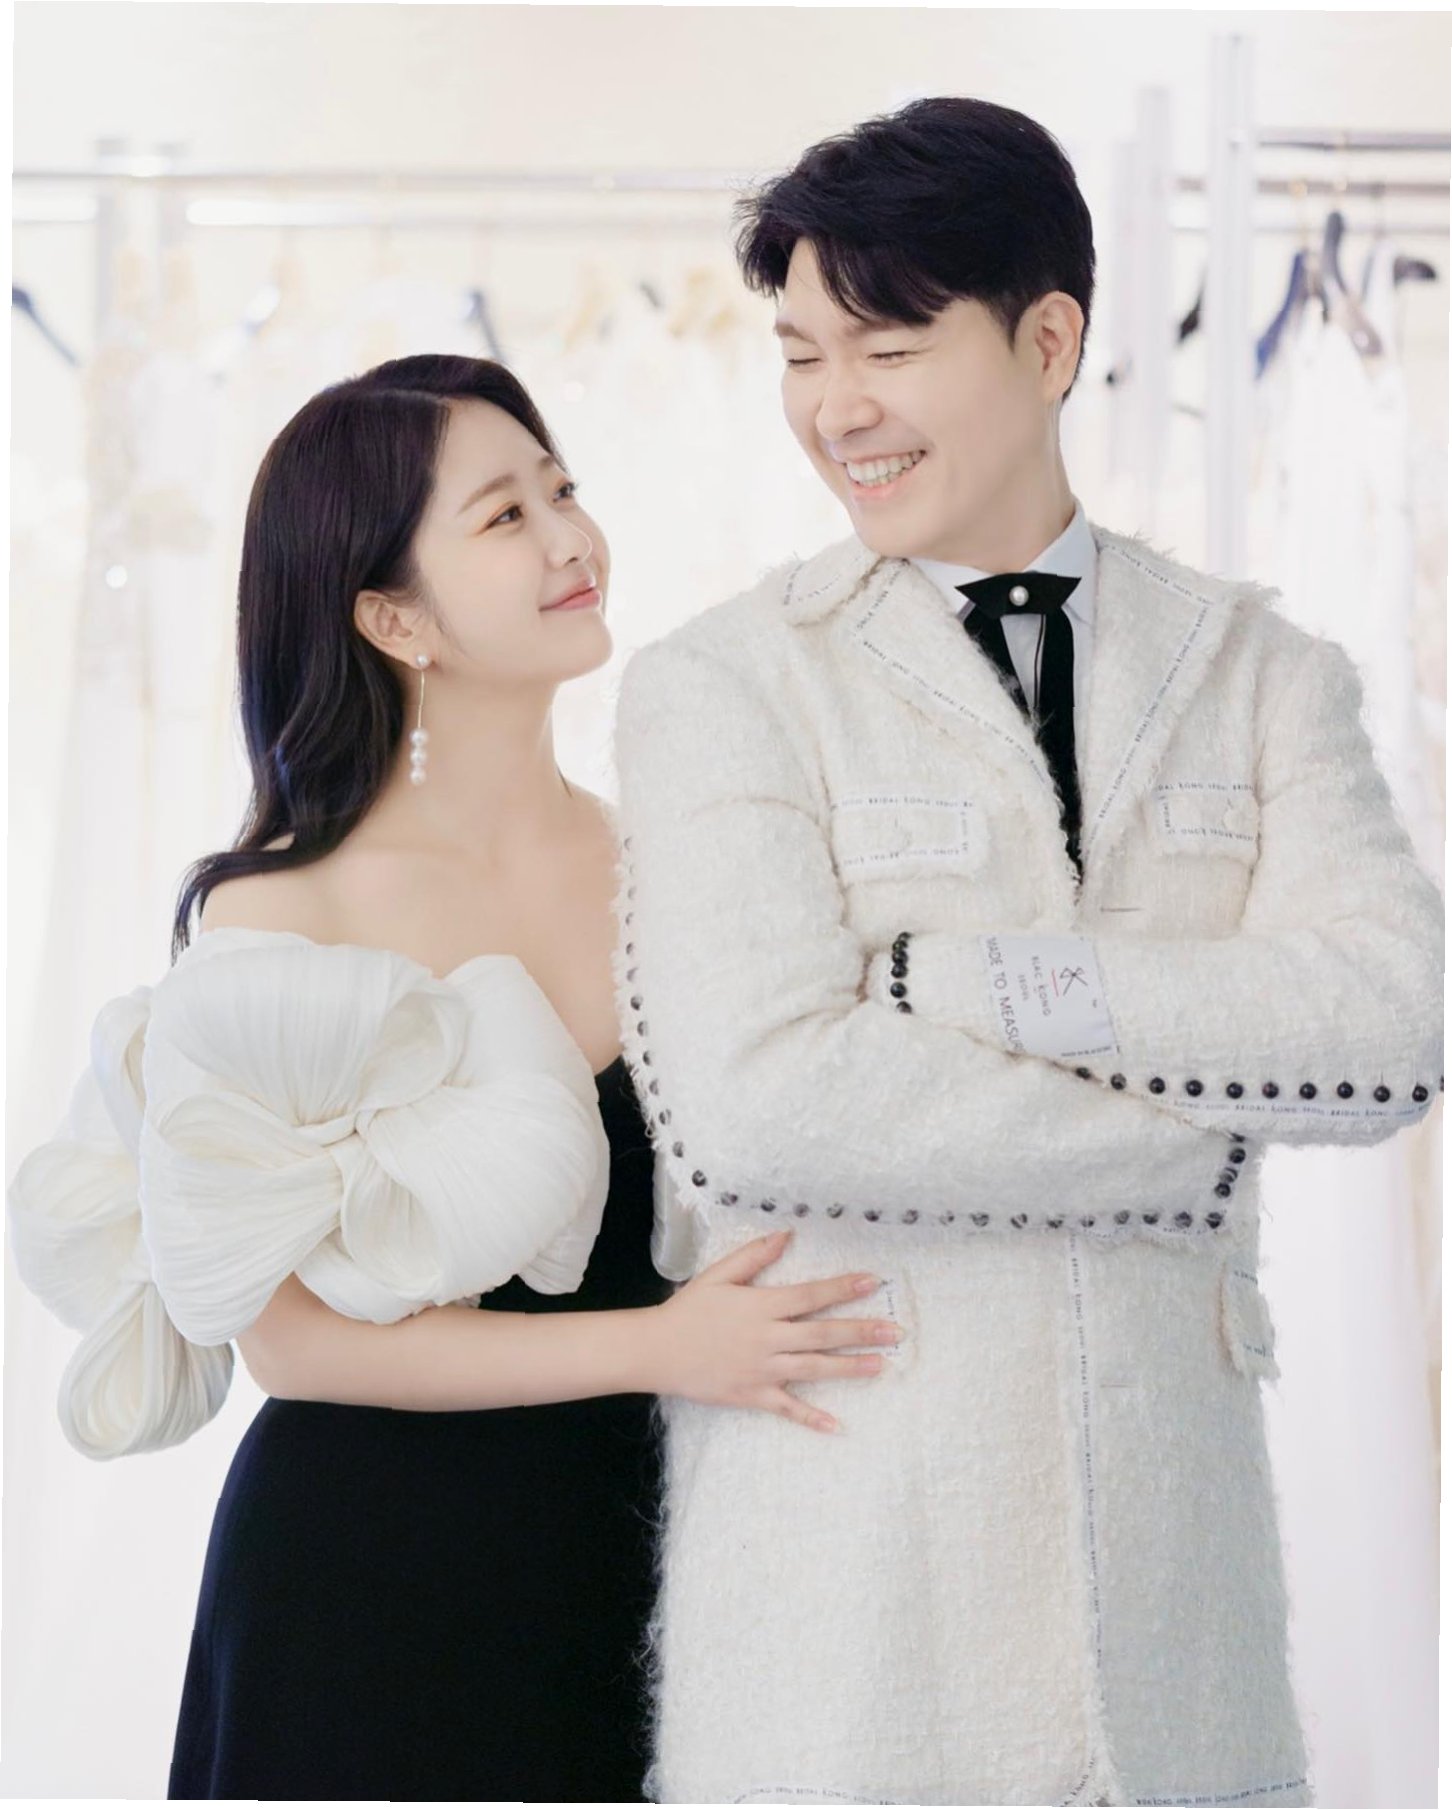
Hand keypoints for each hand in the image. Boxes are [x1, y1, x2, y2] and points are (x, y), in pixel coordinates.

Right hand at [643, 1229, 899, 1432]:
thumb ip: (754, 1255)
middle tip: (896, 1331)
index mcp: (761, 1305)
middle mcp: (767, 1338)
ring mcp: (762, 1369)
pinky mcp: (753, 1395)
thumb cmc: (689, 1309)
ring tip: (882, 1365)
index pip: (811, 1295)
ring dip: (850, 1368)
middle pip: (822, 1333)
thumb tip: (788, 1234)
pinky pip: (788, 1408)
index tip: (874, 1282)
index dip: (844, 1288)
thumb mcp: (719, 1275)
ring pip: (814, 1369)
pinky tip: (839, 1426)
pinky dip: (812, 1418)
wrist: (656, 1350)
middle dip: (861, 1331)